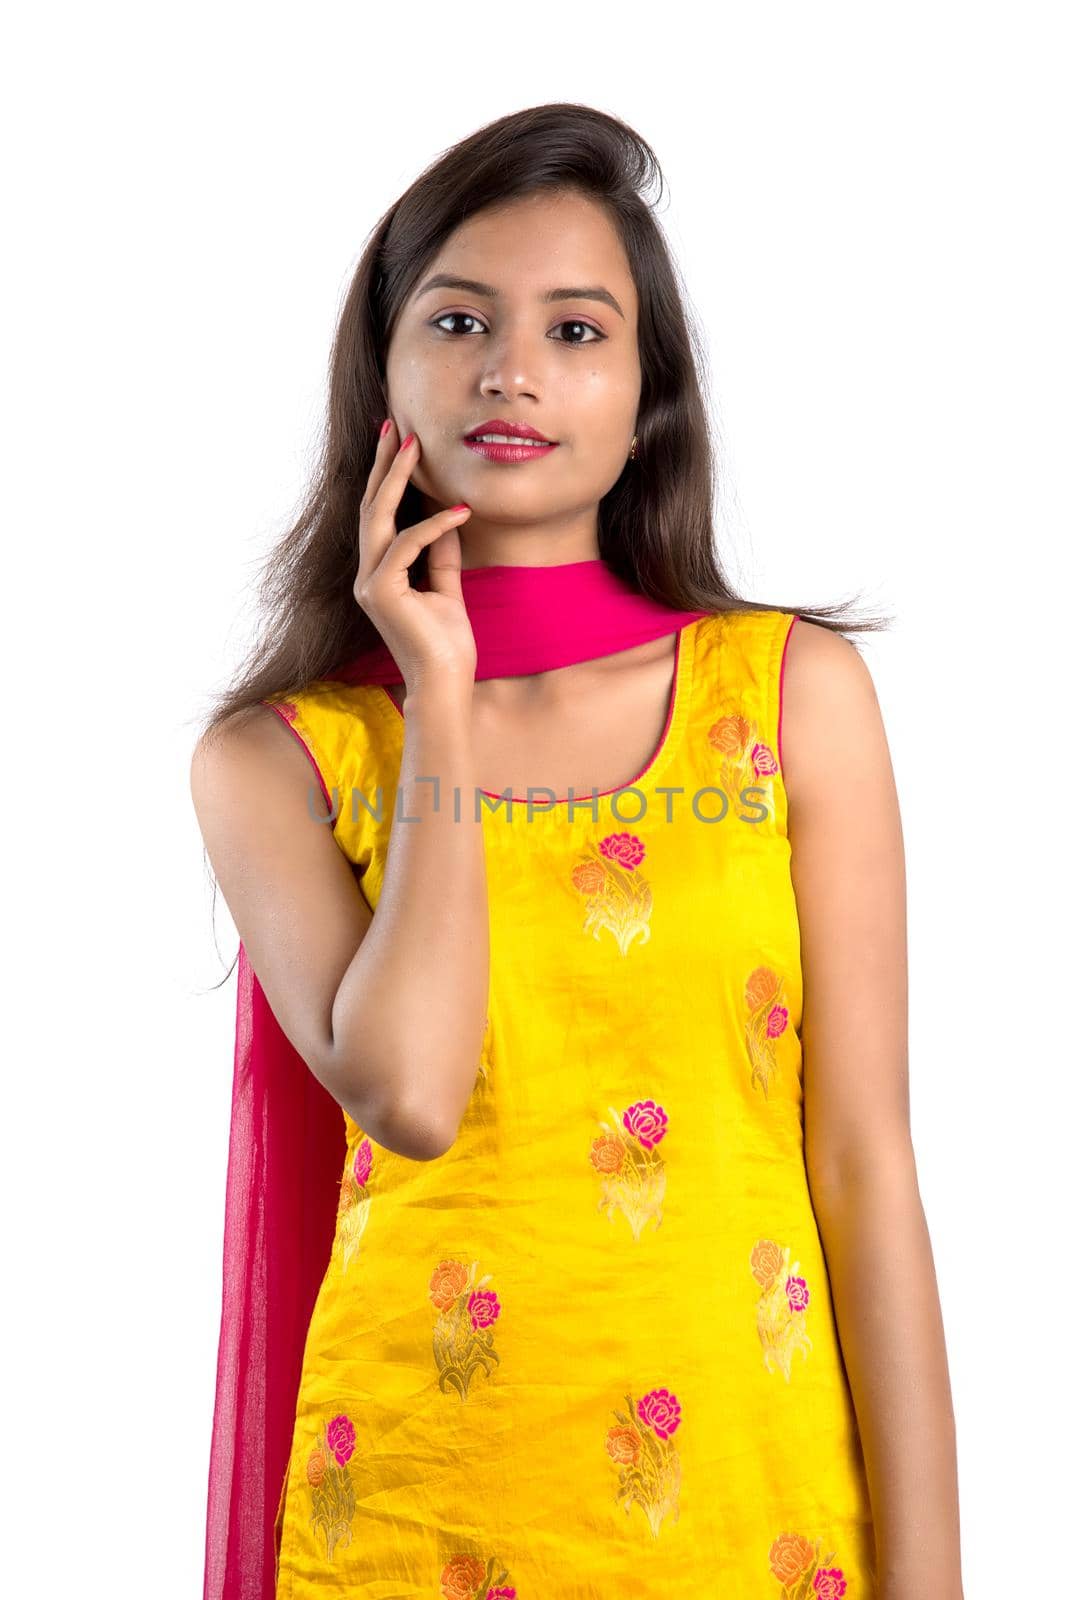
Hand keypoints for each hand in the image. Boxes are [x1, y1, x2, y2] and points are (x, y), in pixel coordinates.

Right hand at [354, 423, 475, 698]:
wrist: (447, 682)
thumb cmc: (448, 644)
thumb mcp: (447, 587)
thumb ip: (441, 553)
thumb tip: (447, 515)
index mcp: (379, 575)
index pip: (380, 517)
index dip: (388, 479)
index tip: (398, 443)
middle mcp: (367, 576)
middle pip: (371, 508)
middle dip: (383, 465)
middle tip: (393, 426)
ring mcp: (369, 584)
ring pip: (379, 518)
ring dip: (398, 479)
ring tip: (415, 447)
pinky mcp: (380, 593)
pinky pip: (406, 546)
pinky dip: (434, 525)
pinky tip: (460, 511)